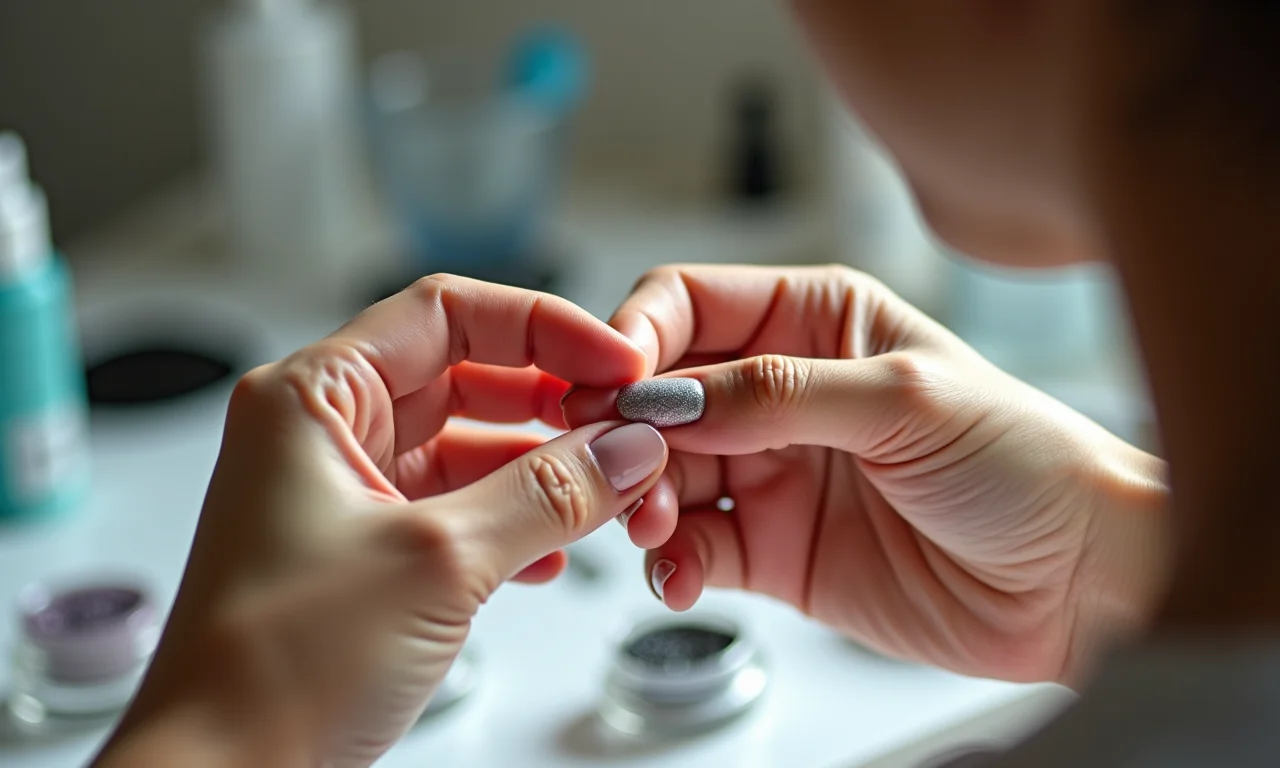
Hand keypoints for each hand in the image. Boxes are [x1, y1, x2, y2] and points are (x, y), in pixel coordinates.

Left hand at [97, 276, 667, 767]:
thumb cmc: (275, 668)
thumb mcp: (438, 561)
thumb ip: (547, 492)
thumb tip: (627, 445)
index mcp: (314, 399)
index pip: (446, 314)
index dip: (542, 326)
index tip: (614, 360)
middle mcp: (324, 433)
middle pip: (462, 375)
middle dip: (550, 400)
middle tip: (622, 424)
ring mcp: (343, 492)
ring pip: (465, 446)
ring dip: (540, 468)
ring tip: (606, 491)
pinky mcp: (364, 549)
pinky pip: (456, 507)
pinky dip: (512, 521)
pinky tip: (556, 553)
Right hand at [564, 265, 1167, 683]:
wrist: (1076, 582)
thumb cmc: (1025, 462)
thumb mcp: (906, 400)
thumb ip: (777, 393)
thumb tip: (668, 397)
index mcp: (816, 322)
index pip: (690, 304)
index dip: (637, 336)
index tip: (611, 382)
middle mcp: (782, 391)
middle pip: (662, 393)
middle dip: (629, 428)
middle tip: (618, 464)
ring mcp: (774, 471)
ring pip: (663, 472)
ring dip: (641, 497)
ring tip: (654, 524)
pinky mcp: (773, 549)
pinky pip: (692, 548)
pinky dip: (670, 562)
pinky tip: (678, 573)